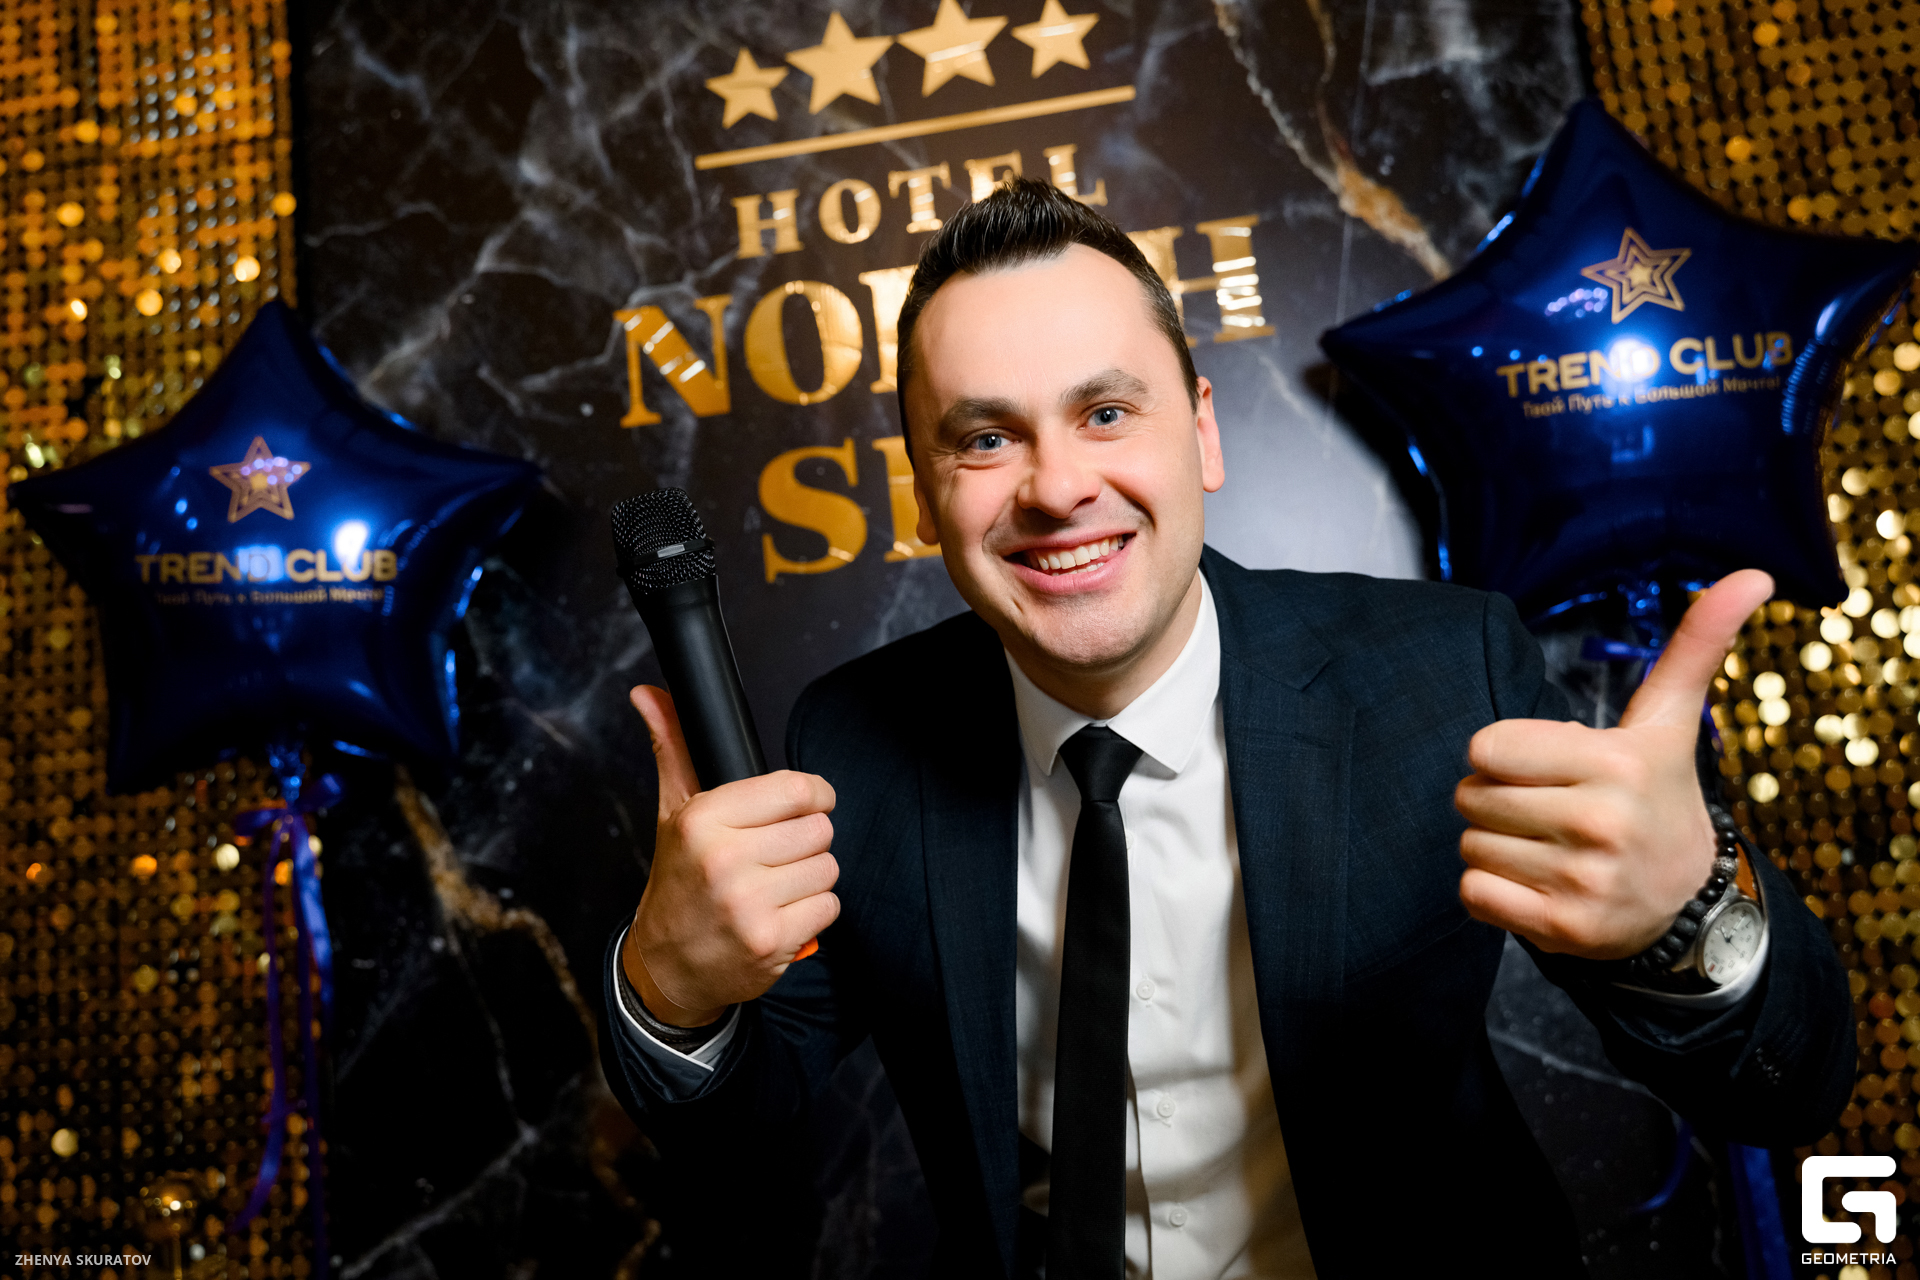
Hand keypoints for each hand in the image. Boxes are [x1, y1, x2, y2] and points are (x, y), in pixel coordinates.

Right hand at [622, 685, 840, 1025]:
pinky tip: (780, 914)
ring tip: (775, 887)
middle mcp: (724, 859)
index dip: (812, 796)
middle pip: (819, 829)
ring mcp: (748, 904)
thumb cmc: (679, 882)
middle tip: (776, 857)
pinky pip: (829, 907)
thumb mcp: (673, 812)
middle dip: (806, 842)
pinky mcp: (771, 941)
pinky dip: (813, 912)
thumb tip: (648, 694)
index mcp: (704, 819)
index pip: (797, 789)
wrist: (666, 967)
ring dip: (810, 879)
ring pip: (828, 868)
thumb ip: (673, 748)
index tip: (805, 806)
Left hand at [1454, 569, 1773, 958]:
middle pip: (1471, 796)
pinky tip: (1536, 884)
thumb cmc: (1656, 794)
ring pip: (1471, 845)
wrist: (1687, 901)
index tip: (1545, 766)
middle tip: (1548, 809)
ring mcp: (1584, 880)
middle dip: (1495, 799)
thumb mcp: (1668, 722)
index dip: (1502, 755)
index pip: (1486, 747)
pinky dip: (1491, 892)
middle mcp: (1602, 822)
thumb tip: (1751, 573)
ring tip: (1548, 847)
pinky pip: (1473, 895)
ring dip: (1495, 846)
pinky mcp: (1564, 930)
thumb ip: (1693, 646)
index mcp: (1616, 763)